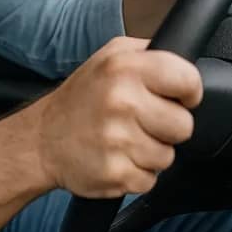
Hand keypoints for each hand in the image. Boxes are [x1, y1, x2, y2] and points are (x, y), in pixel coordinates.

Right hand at [34, 36, 201, 197]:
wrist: (42, 138)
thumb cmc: (82, 97)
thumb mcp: (110, 56)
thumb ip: (148, 52)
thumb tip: (183, 58)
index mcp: (125, 67)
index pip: (187, 80)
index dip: (188, 92)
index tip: (178, 97)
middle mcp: (122, 101)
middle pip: (184, 125)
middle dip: (168, 127)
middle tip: (142, 121)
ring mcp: (118, 140)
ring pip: (168, 156)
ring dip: (150, 152)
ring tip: (125, 139)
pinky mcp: (115, 173)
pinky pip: (150, 179)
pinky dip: (137, 173)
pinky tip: (116, 157)